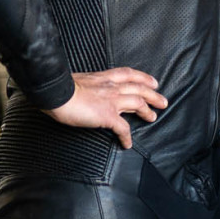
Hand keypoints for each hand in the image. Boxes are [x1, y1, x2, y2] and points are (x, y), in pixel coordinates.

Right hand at [46, 68, 167, 148]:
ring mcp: (112, 101)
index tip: (153, 82)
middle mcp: (111, 87)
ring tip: (153, 117)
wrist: (56, 93)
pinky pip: (123, 128)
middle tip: (163, 101)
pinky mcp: (108, 116)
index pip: (128, 74)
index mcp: (103, 77)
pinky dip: (126, 137)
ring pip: (138, 104)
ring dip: (147, 111)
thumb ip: (87, 84)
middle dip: (153, 95)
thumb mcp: (78, 80)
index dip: (143, 77)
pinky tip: (127, 144)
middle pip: (139, 89)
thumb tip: (84, 90)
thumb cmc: (60, 87)